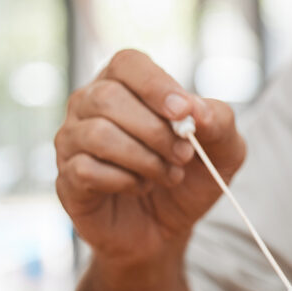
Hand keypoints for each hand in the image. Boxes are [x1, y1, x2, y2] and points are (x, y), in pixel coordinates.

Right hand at [55, 49, 245, 264]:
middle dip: (156, 131)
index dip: (156, 85)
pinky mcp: (67, 178)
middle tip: (183, 155)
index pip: (128, 63)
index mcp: (126, 84)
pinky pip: (86, 170)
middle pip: (108, 97)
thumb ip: (219, 120)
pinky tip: (139, 187)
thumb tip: (196, 108)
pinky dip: (124, 181)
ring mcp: (73, 140)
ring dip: (144, 159)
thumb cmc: (191, 176)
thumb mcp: (224, 149)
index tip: (183, 113)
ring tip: (168, 174)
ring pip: (98, 134)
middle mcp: (90, 105)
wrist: (170, 227)